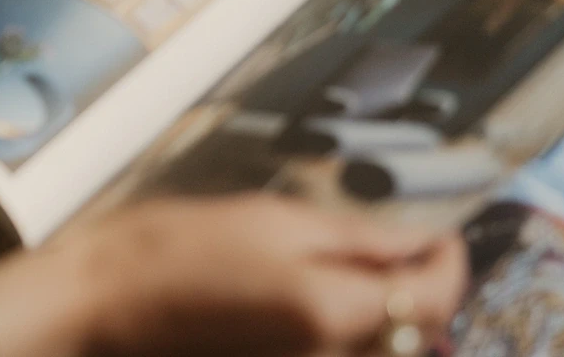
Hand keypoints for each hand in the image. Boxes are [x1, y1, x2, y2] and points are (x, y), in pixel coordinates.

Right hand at [0, 193, 467, 356]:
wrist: (111, 302)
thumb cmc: (181, 248)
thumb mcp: (277, 220)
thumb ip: (360, 237)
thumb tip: (422, 240)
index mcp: (334, 314)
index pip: (435, 297)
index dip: (452, 260)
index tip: (445, 232)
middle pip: (417, 334)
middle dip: (424, 290)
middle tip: (407, 246)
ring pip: (384, 351)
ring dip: (392, 316)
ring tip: (366, 271)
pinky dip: (355, 335)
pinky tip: (330, 301)